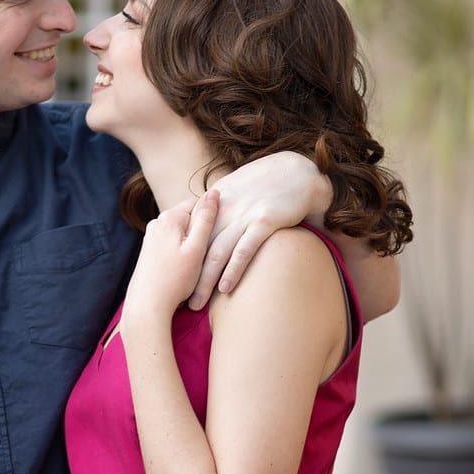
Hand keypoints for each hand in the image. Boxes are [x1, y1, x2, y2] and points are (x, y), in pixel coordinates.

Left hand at [122, 191, 219, 327]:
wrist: (147, 306)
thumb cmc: (174, 279)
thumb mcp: (197, 248)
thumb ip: (206, 219)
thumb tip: (214, 192)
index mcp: (170, 217)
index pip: (199, 204)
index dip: (213, 219)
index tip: (219, 237)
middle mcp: (157, 222)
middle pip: (190, 219)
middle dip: (202, 234)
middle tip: (208, 256)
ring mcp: (151, 236)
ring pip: (182, 234)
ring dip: (192, 246)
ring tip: (195, 267)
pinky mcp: (149, 250)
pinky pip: (173, 245)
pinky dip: (182, 254)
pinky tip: (183, 271)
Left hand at [188, 153, 331, 308]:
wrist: (298, 171)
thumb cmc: (269, 184)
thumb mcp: (237, 191)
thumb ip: (222, 210)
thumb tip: (212, 231)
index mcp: (216, 201)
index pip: (191, 233)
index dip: (181, 257)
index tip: (174, 279)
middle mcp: (225, 208)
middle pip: (199, 246)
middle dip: (189, 275)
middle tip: (181, 301)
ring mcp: (244, 214)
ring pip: (218, 251)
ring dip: (206, 280)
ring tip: (197, 303)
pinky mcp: (264, 220)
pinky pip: (244, 249)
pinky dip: (233, 269)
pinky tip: (226, 288)